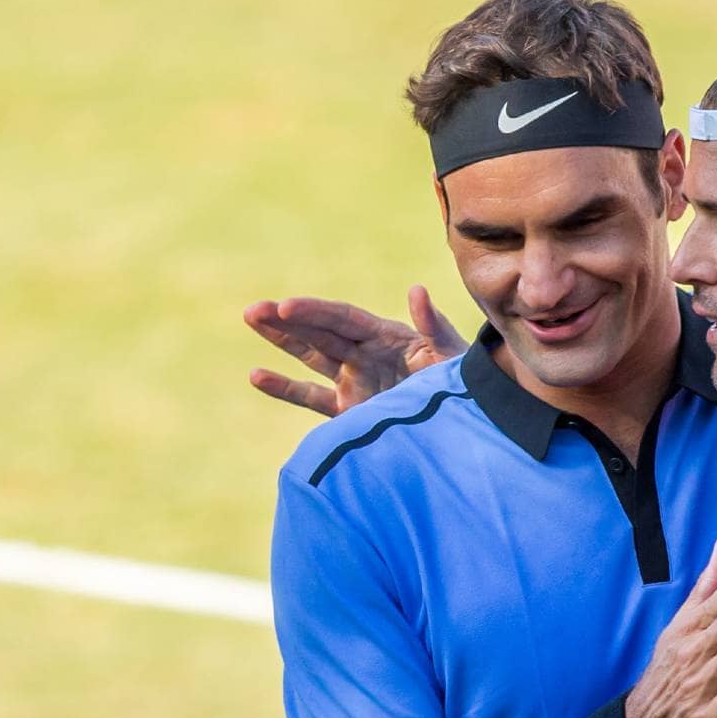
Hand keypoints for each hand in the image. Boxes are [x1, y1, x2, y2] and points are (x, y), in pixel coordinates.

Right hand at [244, 284, 469, 416]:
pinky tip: (257, 376)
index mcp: (387, 336)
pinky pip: (311, 397)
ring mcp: (354, 380)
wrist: (466, 426)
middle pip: (320, 331)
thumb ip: (432, 327)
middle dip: (287, 320)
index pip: (343, 319)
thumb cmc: (463, 386)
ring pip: (310, 355)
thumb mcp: (451, 356)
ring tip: (251, 318)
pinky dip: (285, 388)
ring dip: (281, 340)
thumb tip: (417, 290)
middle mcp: (365, 353)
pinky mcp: (347, 410)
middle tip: (254, 310)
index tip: (287, 306)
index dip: (315, 311)